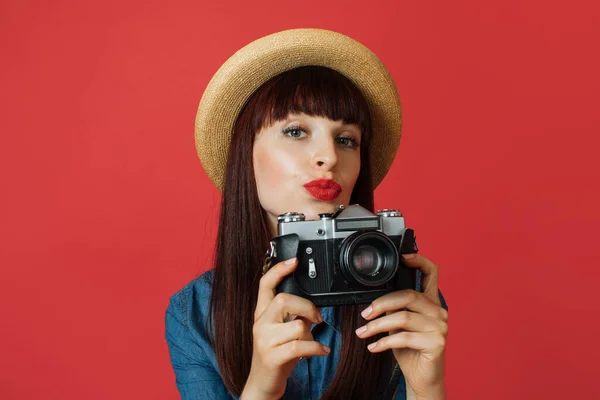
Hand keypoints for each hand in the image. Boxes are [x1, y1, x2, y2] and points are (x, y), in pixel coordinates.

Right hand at [242, 258, 329, 399]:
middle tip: (317, 318)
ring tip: (311, 344)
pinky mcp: (272, 356)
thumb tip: (313, 306)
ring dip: (311, 335)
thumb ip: (293, 316)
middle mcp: (260, 323)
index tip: (294, 260)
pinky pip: (301, 346)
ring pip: (297, 326)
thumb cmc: (276, 355)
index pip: (265, 284)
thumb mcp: (282, 332)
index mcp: (261, 313)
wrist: (262, 383)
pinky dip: (317, 349)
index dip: (279, 270)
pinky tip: (321, 351)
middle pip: (284, 300)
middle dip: (306, 307)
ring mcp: (264, 340)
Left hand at [355, 253, 447, 398]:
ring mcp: (440, 326)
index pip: (431, 273)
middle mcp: (439, 311)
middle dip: (381, 304)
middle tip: (365, 314)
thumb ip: (395, 309)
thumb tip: (374, 302)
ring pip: (402, 317)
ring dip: (376, 327)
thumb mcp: (399, 325)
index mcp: (431, 302)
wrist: (422, 378)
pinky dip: (383, 342)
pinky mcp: (437, 342)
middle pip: (408, 295)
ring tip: (363, 333)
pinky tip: (373, 347)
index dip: (419, 260)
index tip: (404, 255)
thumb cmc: (410, 350)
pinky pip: (404, 337)